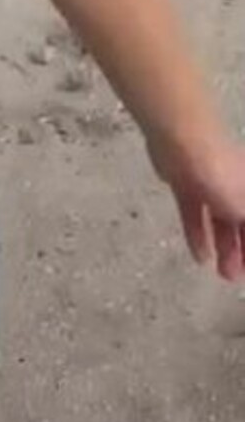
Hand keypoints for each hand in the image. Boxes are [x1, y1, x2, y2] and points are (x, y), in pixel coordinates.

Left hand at [151, 130, 244, 281]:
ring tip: (221, 273)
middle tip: (234, 277)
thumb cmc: (226, 177)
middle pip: (242, 222)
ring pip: (220, 220)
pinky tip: (200, 257)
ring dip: (223, 247)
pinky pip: (195, 214)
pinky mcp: (185, 184)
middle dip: (242, 251)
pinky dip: (198, 235)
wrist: (183, 144)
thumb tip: (244, 235)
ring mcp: (210, 183)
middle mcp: (236, 184)